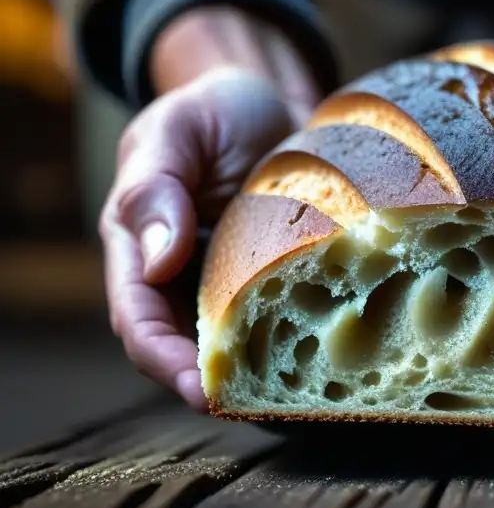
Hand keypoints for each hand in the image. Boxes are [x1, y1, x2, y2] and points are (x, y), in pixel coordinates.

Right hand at [99, 7, 319, 408]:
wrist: (270, 98)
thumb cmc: (213, 110)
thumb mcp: (174, 132)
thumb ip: (155, 188)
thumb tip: (157, 262)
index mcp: (143, 250)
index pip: (141, 323)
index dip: (166, 362)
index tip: (202, 391)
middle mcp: (188, 278)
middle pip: (193, 349)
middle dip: (223, 386)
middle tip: (264, 409)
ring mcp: (238, 280)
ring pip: (246, 343)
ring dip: (268, 373)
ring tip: (306, 399)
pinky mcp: (285, 274)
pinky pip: (292, 316)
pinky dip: (309, 338)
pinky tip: (339, 354)